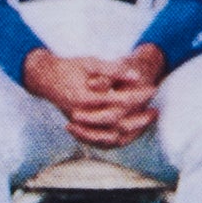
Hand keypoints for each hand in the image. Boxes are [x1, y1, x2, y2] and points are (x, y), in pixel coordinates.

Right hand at [22, 48, 160, 148]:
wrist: (46, 78)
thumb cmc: (70, 67)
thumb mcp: (91, 62)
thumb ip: (113, 69)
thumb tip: (136, 76)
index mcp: (86, 98)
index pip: (119, 100)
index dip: (138, 95)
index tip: (152, 89)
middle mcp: (83, 115)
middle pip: (117, 122)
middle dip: (139, 117)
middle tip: (155, 110)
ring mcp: (81, 124)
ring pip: (111, 136)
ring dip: (132, 131)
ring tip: (148, 120)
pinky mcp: (81, 129)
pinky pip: (103, 140)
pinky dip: (120, 138)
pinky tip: (133, 130)